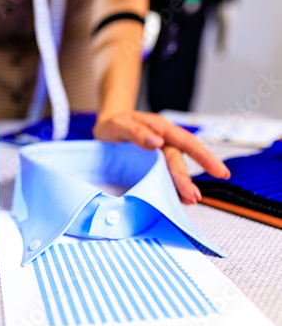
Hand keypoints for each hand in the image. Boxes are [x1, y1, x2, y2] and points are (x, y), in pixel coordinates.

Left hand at [93, 111, 230, 203]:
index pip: (185, 142)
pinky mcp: (152, 165)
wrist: (106, 127)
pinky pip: (164, 176)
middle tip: (194, 197)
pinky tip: (178, 199)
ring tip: (189, 201)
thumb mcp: (120, 125)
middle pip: (179, 161)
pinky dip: (171, 188)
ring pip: (174, 170)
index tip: (218, 171)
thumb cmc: (115, 124)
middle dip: (187, 180)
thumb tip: (157, 141)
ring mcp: (160, 154)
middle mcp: (164, 141)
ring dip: (182, 186)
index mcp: (161, 128)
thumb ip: (137, 132)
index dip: (203, 156)